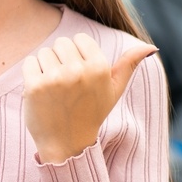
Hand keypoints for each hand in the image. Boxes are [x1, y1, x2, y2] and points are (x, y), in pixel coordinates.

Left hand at [21, 33, 156, 162]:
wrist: (67, 142)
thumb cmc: (91, 113)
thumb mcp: (114, 90)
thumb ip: (129, 65)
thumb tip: (151, 46)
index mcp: (99, 68)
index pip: (80, 39)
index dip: (77, 54)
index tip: (80, 75)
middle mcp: (78, 71)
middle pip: (61, 43)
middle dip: (61, 60)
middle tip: (66, 84)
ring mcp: (56, 79)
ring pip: (44, 52)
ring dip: (46, 67)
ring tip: (55, 89)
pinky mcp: (35, 86)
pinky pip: (30, 63)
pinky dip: (32, 74)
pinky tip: (41, 91)